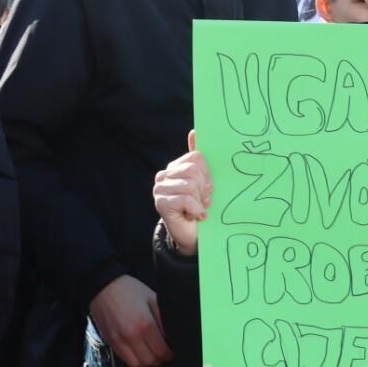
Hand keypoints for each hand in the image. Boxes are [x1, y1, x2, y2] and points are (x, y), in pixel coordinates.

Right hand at [90, 275, 171, 366]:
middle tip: (163, 354)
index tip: (171, 352)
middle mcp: (131, 336)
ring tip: (151, 354)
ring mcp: (118, 341)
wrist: (102, 286)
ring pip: (136, 364)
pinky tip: (138, 351)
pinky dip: (133, 359)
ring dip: (146, 362)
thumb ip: (162, 319)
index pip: (161, 351)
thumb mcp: (152, 298)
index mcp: (144, 324)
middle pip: (149, 361)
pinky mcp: (110, 342)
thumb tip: (169, 336)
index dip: (169, 354)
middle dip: (159, 360)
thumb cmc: (129, 290)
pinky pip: (124, 359)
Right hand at [154, 131, 210, 256]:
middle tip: (203, 201)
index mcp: (174, 167)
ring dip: (199, 201)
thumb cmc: (198, 208)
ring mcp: (159, 189)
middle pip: (193, 170)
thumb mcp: (202, 183)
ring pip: (190, 185)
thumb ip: (198, 160)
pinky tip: (194, 216)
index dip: (207, 174)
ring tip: (197, 209)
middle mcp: (163, 175)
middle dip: (204, 188)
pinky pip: (186, 199)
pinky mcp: (160, 203)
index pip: (196, 157)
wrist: (192, 236)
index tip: (208, 189)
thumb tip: (196, 130)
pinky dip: (195, 210)